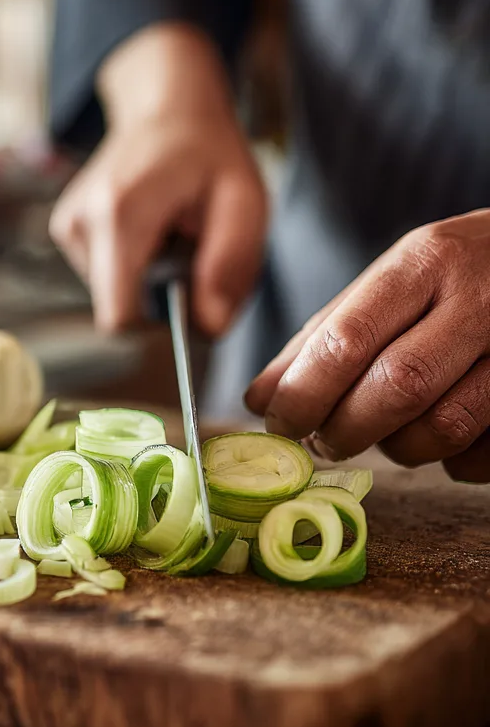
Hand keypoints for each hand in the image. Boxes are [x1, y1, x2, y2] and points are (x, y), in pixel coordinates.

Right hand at [50, 25, 267, 335]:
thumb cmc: (208, 154)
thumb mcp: (244, 204)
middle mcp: (82, 222)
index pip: (119, 316)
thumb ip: (230, 268)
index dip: (157, 325)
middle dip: (157, 298)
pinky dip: (133, 263)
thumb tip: (209, 328)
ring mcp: (68, 226)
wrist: (165, 108)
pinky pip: (103, 275)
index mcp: (121, 214)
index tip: (187, 299)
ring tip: (170, 233)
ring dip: (147, 277)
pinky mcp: (67, 230)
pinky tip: (150, 228)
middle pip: (117, 307)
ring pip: (110, 293)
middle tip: (188, 252)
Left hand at [245, 210, 489, 481]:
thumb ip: (323, 336)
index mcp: (424, 263)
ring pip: (444, 427)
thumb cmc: (456, 274)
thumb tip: (259, 400)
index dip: (303, 394)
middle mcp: (479, 300)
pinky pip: (485, 455)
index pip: (347, 340)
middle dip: (345, 430)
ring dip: (397, 449)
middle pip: (396, 387)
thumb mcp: (390, 281)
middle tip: (322, 442)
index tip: (278, 424)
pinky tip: (438, 439)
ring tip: (381, 436)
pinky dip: (451, 463)